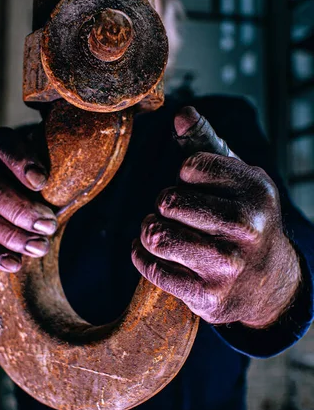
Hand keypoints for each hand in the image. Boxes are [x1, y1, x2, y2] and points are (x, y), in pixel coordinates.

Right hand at [0, 124, 56, 272]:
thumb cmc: (11, 183)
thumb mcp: (24, 171)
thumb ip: (42, 178)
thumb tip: (75, 192)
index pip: (4, 148)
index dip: (22, 164)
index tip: (42, 183)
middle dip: (22, 210)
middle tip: (49, 226)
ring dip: (11, 236)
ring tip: (39, 247)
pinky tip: (14, 263)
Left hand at [132, 107, 300, 328]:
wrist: (269, 284)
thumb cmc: (244, 219)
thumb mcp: (236, 178)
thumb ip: (206, 145)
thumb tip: (181, 114)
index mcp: (255, 191)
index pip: (189, 167)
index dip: (184, 175)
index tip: (194, 185)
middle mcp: (246, 227)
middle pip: (167, 201)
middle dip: (163, 205)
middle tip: (174, 212)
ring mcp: (227, 265)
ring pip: (157, 235)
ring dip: (149, 230)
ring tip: (158, 230)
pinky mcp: (207, 296)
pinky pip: (153, 270)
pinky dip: (141, 257)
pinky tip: (148, 252)